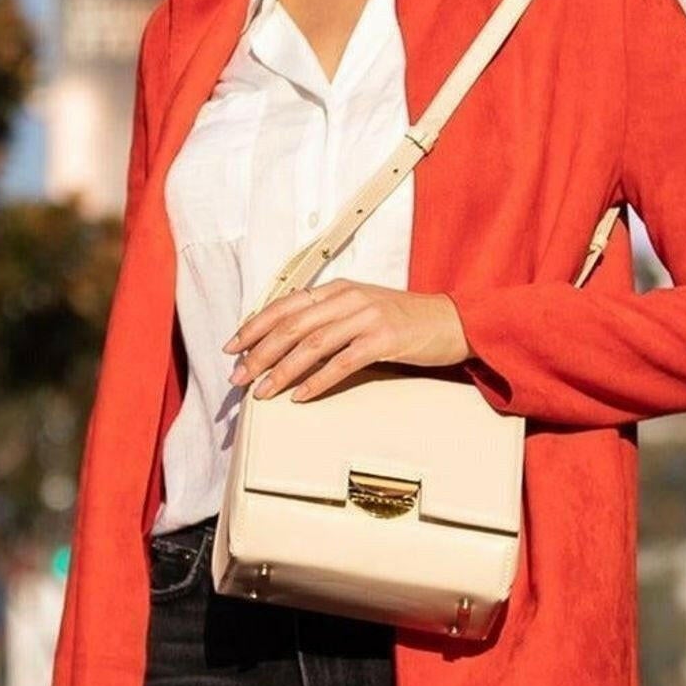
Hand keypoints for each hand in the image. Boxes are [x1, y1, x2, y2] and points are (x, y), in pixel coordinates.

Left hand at [226, 282, 469, 401]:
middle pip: (292, 326)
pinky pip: (342, 363)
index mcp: (338, 289)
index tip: (232, 347)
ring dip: (282, 370)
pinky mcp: (384, 340)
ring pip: (312, 344)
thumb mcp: (362, 308)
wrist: (453, 322)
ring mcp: (367, 317)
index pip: (285, 305)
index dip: (254, 326)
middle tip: (238, 376)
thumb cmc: (405, 320)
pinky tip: (301, 396)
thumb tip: (287, 339)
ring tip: (262, 391)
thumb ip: (328, 316)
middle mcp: (349, 298)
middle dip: (259, 353)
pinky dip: (318, 381)